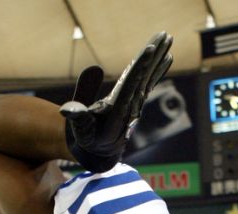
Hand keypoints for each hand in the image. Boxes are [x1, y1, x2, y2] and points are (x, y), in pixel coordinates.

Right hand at [60, 32, 173, 172]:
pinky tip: (168, 57)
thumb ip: (76, 115)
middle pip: (144, 76)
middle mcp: (130, 106)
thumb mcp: (77, 128)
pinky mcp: (136, 101)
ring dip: (159, 58)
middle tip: (165, 36)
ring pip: (149, 77)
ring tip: (169, 39)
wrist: (99, 152)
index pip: (130, 85)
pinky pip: (150, 82)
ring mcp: (136, 103)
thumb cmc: (85, 137)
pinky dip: (158, 69)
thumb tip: (68, 108)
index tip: (151, 49)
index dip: (140, 67)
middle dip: (154, 56)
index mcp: (117, 112)